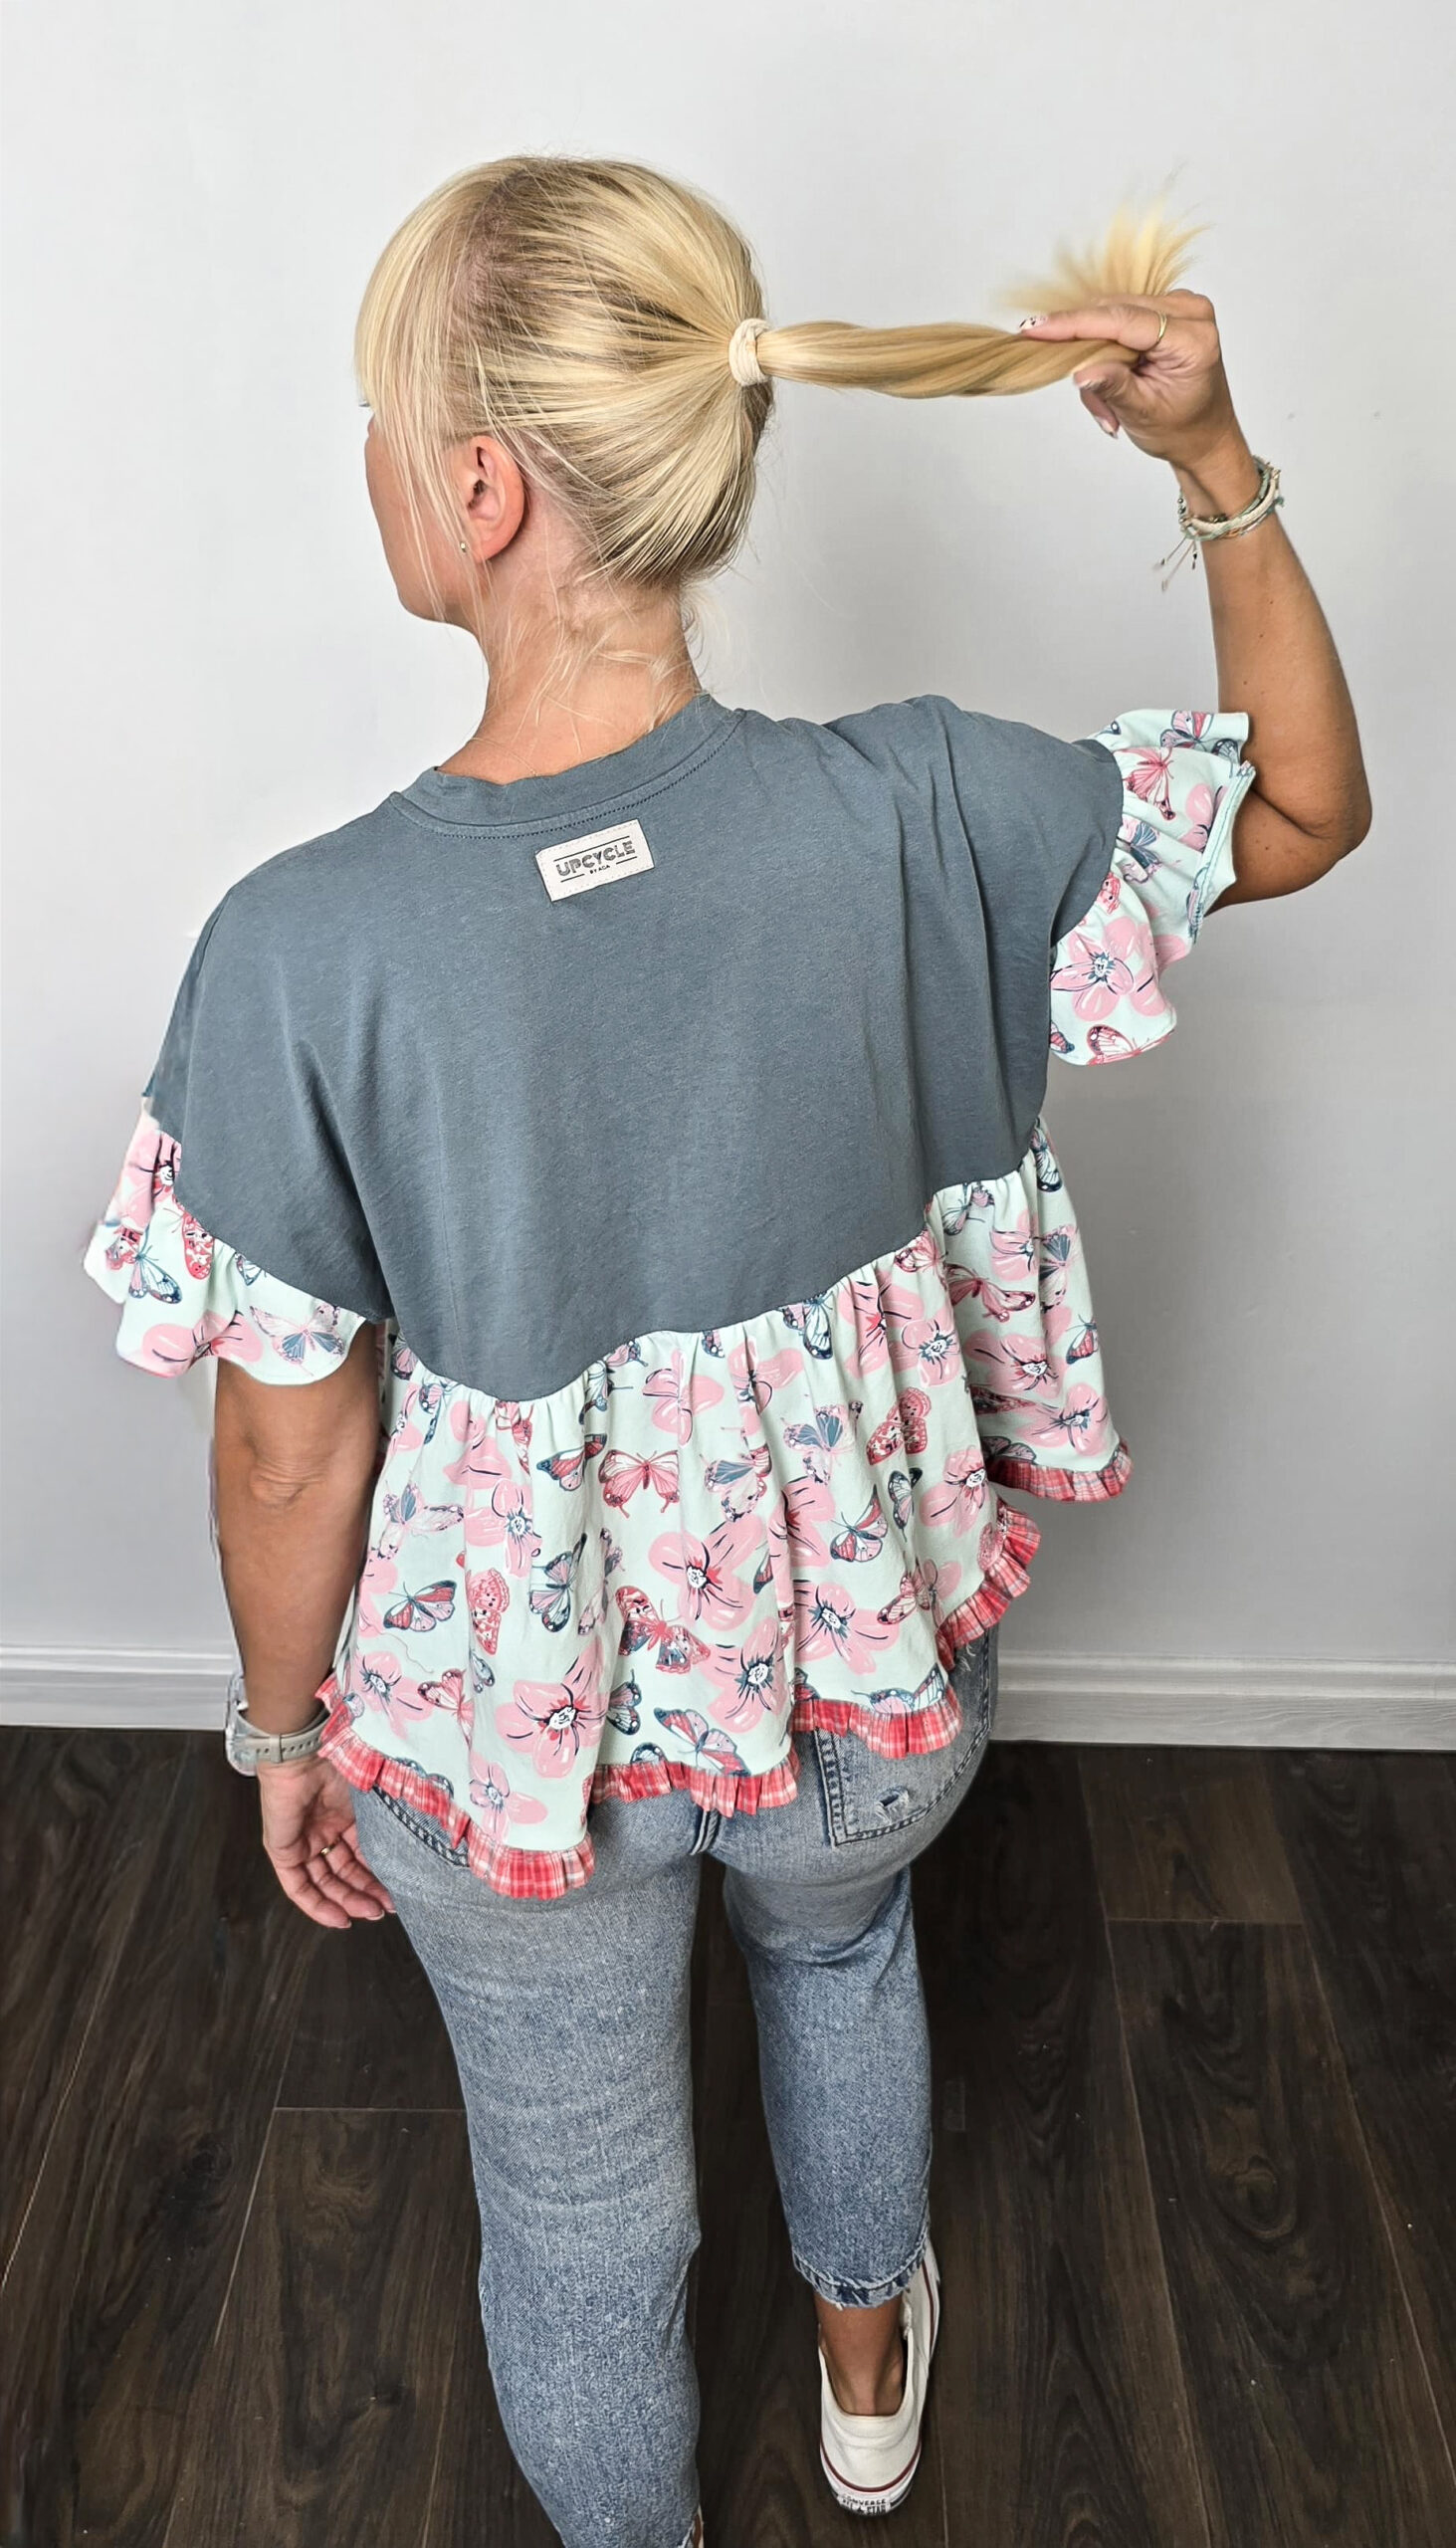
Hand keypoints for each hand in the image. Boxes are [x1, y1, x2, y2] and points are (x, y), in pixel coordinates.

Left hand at [256, 1755, 396, 1927]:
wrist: (308, 1750)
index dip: (376, 1875)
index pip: (359, 1854)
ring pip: (324, 1881)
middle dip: (365, 1893)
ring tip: (369, 1913)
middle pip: (343, 1871)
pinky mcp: (282, 1849)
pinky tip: (338, 1917)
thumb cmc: (342, 1761)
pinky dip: (316, 1905)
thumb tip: (409, 1854)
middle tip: (385, 1908)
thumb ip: (382, 1828)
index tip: (396, 1892)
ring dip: (346, 1901)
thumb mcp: (369, 1802)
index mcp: (343, 1815)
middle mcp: (322, 1829)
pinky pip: (297, 1885)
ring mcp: (302, 1839)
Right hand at [1018, 289, 1250, 483]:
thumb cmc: (1182, 429)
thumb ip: (1112, 388)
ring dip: (1095, 351)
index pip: (1124, 321)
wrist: (1205, 435)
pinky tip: (1112, 374)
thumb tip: (1079, 372)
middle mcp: (1191, 312)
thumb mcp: (1143, 413)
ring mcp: (1180, 306)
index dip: (1077, 324)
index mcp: (1193, 339)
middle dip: (1086, 347)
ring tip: (1107, 399)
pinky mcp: (1166, 308)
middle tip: (1083, 391)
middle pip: (1116, 311)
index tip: (1037, 329)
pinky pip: (1120, 317)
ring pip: (1113, 314)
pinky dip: (1105, 346)